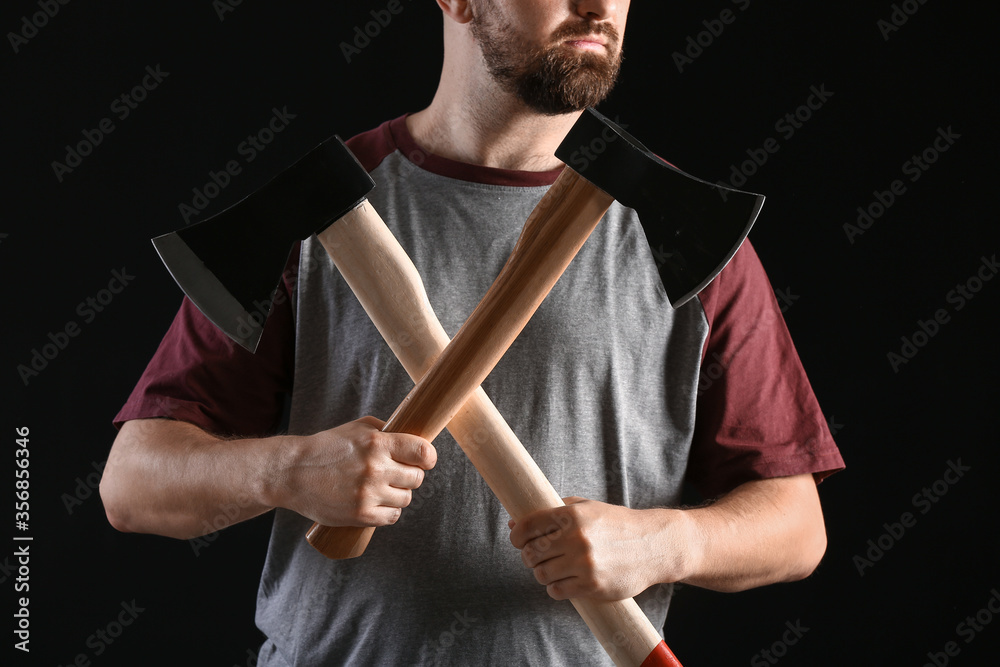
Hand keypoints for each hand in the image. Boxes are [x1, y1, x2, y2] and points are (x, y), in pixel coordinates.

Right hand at [272, 416, 435, 526]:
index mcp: (377, 444)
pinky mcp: (361, 515)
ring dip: (399, 493)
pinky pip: (392, 516)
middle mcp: (375, 469)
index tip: (425, 460)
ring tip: (383, 487)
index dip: (428, 457)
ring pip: (406, 498)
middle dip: (411, 475)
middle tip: (397, 473)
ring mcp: (369, 494)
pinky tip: (379, 502)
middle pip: (417, 478)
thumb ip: (386, 432)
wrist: (292, 473)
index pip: (422, 452)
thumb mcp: (357, 428)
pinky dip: (389, 511)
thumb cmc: (326, 447)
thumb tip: (414, 439)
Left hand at [509, 497, 687, 601]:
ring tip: (555, 567)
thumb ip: (553, 512)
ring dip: (543, 572)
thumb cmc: (617, 524)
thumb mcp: (587, 508)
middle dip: (529, 555)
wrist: (653, 546)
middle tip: (538, 555)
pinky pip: (556, 591)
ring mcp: (584, 564)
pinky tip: (565, 580)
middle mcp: (576, 539)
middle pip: (530, 553)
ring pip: (541, 574)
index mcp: (572, 515)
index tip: (518, 540)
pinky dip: (556, 587)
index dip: (516, 535)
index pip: (527, 527)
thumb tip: (514, 521)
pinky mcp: (591, 586)